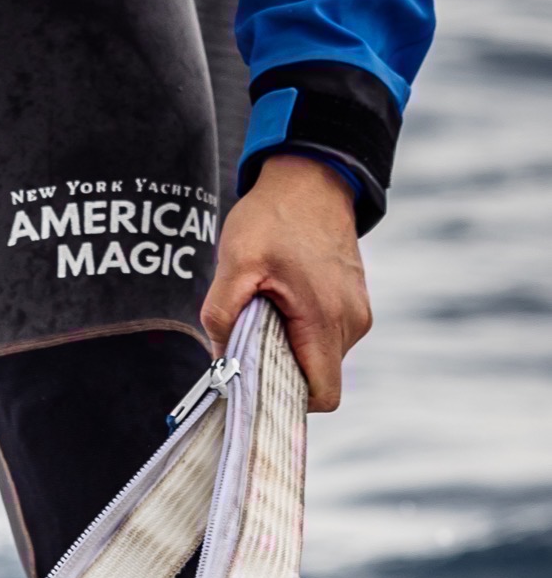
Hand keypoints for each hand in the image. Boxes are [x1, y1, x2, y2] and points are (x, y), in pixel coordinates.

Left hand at [202, 151, 371, 411]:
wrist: (310, 179)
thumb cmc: (274, 217)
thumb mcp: (236, 261)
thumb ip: (223, 314)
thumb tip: (219, 358)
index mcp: (326, 319)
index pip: (322, 394)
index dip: (288, 398)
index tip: (257, 379)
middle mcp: (351, 322)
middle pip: (319, 376)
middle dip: (283, 367)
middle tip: (251, 336)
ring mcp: (357, 310)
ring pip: (323, 355)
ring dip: (292, 344)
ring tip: (268, 306)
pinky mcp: (354, 300)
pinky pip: (329, 333)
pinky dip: (303, 327)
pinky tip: (282, 297)